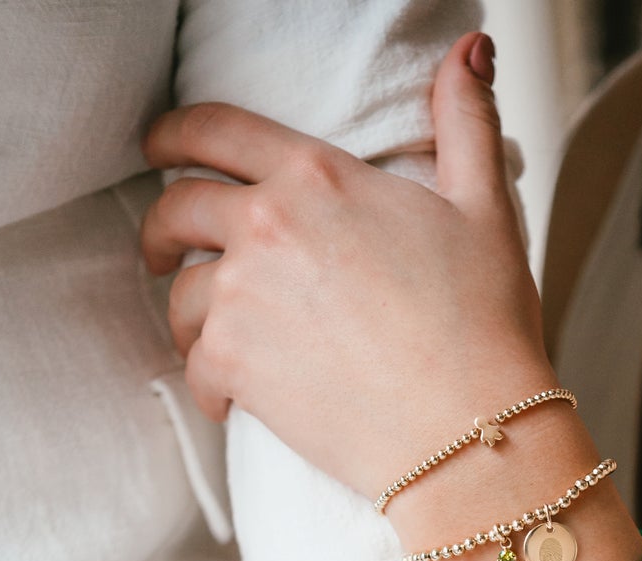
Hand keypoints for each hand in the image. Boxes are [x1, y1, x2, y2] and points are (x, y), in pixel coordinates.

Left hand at [139, 32, 549, 499]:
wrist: (468, 429)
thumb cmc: (483, 326)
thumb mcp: (485, 208)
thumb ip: (465, 121)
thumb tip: (472, 49)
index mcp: (316, 176)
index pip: (215, 130)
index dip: (174, 134)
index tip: (157, 149)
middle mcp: (266, 226)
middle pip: (177, 210)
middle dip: (161, 229)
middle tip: (163, 251)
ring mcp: (243, 297)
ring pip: (182, 296)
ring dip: (189, 317)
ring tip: (210, 339)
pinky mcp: (235, 364)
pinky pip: (194, 367)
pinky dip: (207, 384)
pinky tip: (227, 399)